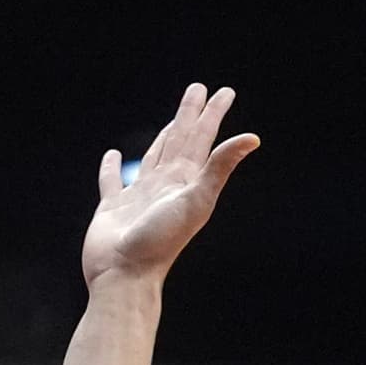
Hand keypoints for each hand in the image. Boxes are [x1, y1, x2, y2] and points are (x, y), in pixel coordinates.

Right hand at [81, 83, 260, 287]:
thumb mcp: (196, 199)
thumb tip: (253, 138)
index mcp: (185, 180)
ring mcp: (139, 196)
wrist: (126, 275)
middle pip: (179, 141)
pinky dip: (112, 168)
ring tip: (170, 122)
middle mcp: (164, 185)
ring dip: (161, 137)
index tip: (223, 91)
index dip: (212, 114)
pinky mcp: (113, 207)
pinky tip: (113, 156)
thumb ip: (220, 166)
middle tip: (197, 90)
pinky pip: (113, 181)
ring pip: (152, 157)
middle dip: (189, 116)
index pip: (201, 138)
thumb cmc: (161, 241)